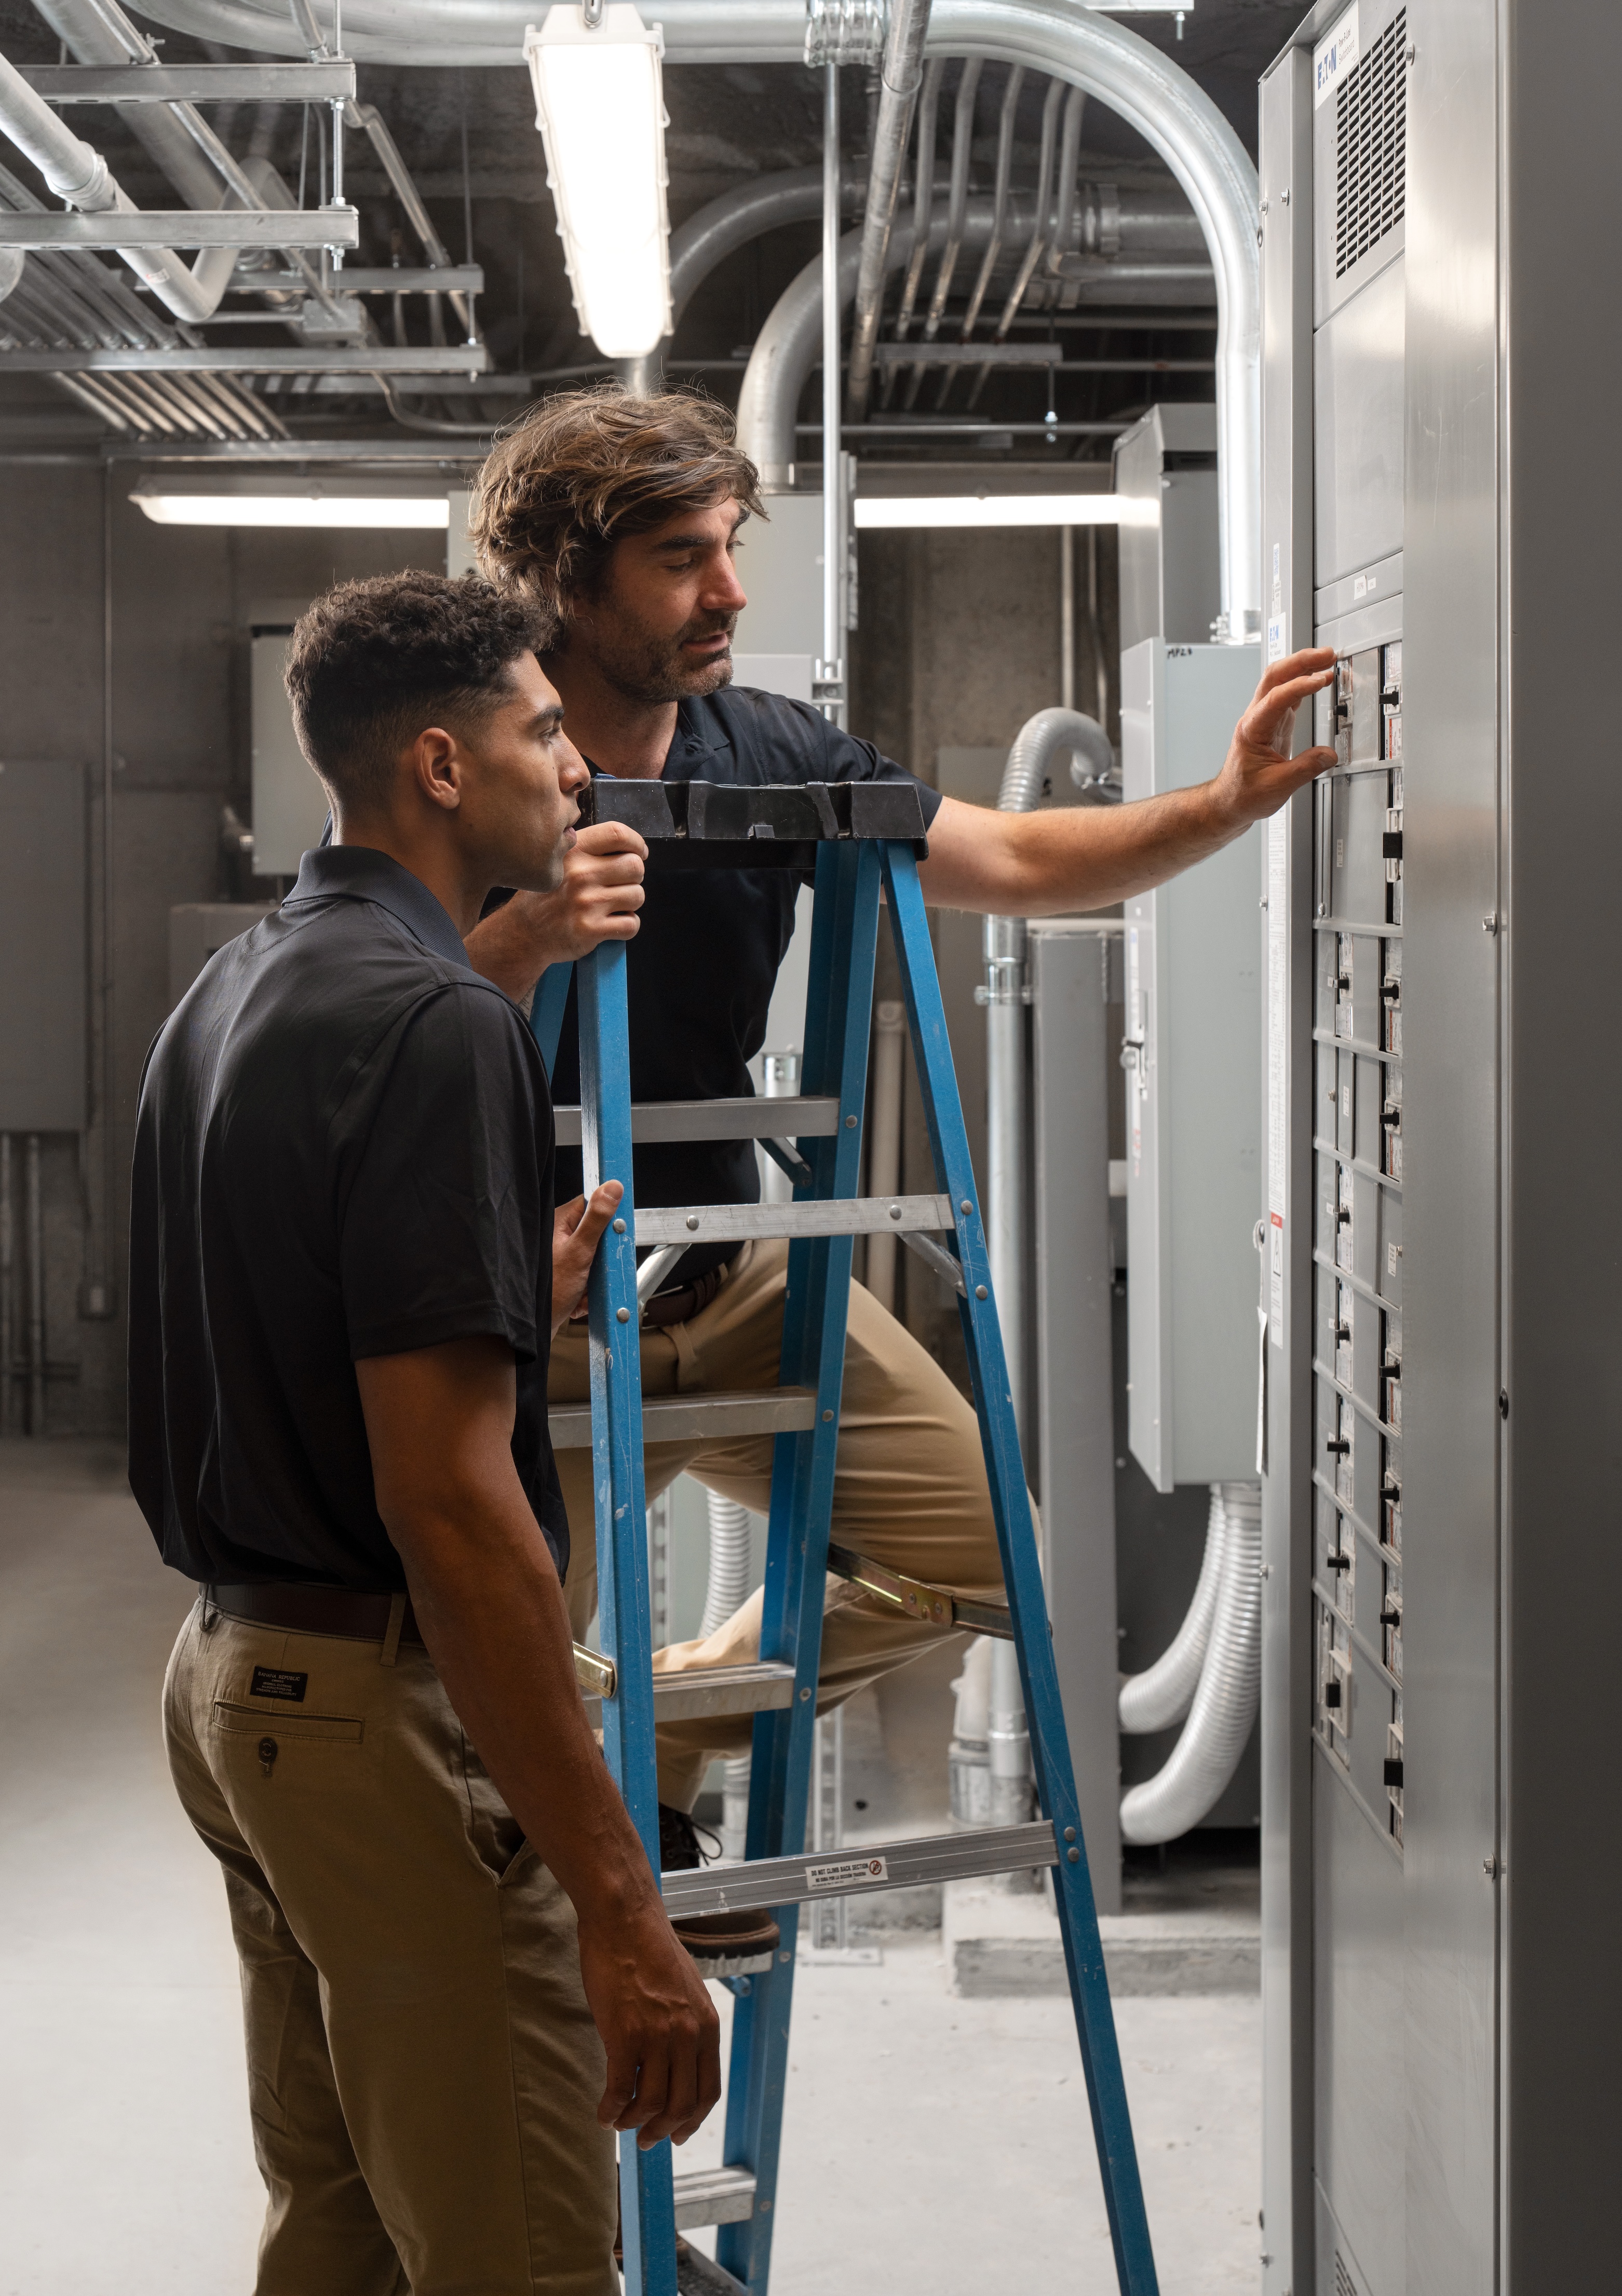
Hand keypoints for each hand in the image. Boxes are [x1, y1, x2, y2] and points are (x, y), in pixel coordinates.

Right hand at [464, 822, 648, 1004]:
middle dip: (634, 877)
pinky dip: (627, 926)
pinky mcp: (591, 929)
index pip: (618, 834)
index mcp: (574, 851)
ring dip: (630, 903)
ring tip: (612, 906)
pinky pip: (631, 924)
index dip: (636, 843)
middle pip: (635, 866)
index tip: (639, 853)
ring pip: (637, 896)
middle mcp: (580, 874)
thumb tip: (632, 849)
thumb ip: (589, 850)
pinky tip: (611, 923)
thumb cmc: (546, 896)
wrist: (524, 933)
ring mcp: (586, 903)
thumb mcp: (559, 861)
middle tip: (620, 885)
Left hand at [552, 1181, 623, 1330]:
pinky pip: (588, 1276)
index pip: (592, 1204)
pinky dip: (588, 1290)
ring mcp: (562, 1256)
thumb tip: (612, 1188)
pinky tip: (579, 1299)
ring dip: (596, 1279)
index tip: (614, 1235)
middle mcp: (559, 1236)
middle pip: (598, 1235)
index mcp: (559, 1222)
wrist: (532, 1329)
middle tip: (596, 1272)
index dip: (608, 1219)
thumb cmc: (548, 1291)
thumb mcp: (580, 1251)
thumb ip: (597, 1219)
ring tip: (584, 1290)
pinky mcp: (565, 1273)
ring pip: (596, 1259)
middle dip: (603, 1260)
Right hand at [577, 1896, 722, 2148]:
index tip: (678, 2134)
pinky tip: (603, 2112)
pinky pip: (620, 2090)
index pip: (708, 2091)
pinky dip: (610, 2110)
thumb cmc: (649, 1950)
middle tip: (645, 2139)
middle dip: (662, 2131)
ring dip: (633, 2123)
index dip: (693, 2121)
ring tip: (619, 2123)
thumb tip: (676, 2063)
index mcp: (706, 2025)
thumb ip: (686, 2026)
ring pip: (650, 2104)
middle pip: (681, 2105)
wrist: (625, 1919)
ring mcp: (657, 2037)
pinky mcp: (625, 2036)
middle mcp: (687, 2035)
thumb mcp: (686, 1990)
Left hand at [1209, 646, 1338, 829]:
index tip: (1321, 679)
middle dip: (1300, 661)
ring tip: (1328, 659)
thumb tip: (1329, 755)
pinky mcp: (1273, 724)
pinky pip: (1287, 695)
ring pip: (1280, 681)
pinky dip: (1303, 683)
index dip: (1299, 687)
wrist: (1229, 802)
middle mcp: (1255, 719)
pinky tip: (1319, 678)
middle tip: (1327, 655)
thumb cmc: (1243, 795)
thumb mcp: (1277, 787)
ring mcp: (1264, 719)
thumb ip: (1305, 769)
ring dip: (1302, 666)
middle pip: (1275, 677)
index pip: (1275, 698)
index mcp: (1251, 730)